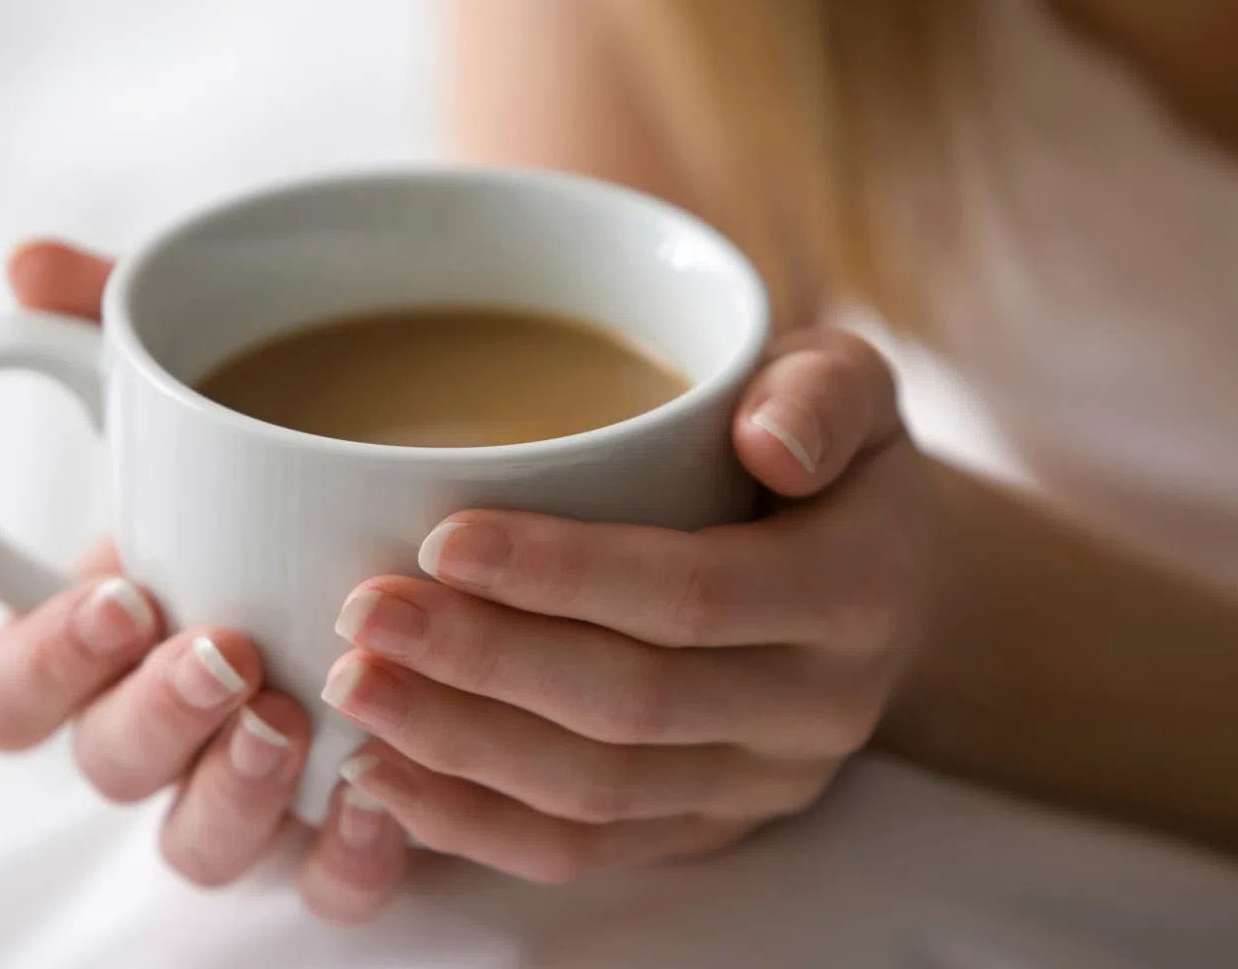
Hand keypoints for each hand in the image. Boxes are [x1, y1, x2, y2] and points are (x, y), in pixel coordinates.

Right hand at [0, 242, 400, 900]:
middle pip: (103, 771)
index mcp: (98, 640)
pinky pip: (325, 888)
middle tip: (223, 650)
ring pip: (200, 847)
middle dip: (153, 720)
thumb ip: (115, 333)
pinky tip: (382, 792)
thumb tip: (25, 265)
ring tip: (289, 722)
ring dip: (231, 797)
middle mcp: (162, 728)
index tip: (125, 588)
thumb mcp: (208, 383)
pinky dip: (346, 857)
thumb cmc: (282, 451)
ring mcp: (249, 792)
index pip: (9, 696)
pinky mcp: (341, 831)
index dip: (45, 662)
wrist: (430, 492)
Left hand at [307, 327, 923, 917]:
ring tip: (355, 690)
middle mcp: (822, 708)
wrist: (882, 579)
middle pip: (633, 706)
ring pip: (599, 794)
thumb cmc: (831, 459)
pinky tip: (382, 777)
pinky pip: (586, 851)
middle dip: (485, 665)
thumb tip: (767, 440)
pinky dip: (474, 823)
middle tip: (366, 614)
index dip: (567, 575)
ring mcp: (764, 785)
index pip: (697, 595)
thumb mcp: (849, 387)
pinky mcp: (709, 830)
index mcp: (861, 590)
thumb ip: (820, 392)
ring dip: (462, 749)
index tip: (444, 539)